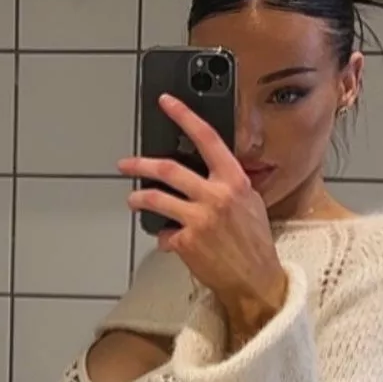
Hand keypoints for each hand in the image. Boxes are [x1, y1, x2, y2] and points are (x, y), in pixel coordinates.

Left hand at [119, 94, 287, 340]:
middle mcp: (216, 196)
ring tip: (134, 200)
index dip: (184, 116)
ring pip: (156, 199)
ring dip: (139, 199)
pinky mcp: (186, 242)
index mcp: (234, 180)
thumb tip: (209, 171)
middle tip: (126, 164)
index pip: (206, 138)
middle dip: (140, 164)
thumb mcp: (250, 203)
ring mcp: (199, 219)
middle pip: (168, 169)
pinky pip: (165, 234)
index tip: (166, 102)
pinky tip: (171, 240)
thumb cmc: (254, 243)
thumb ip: (229, 184)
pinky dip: (165, 237)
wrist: (255, 279)